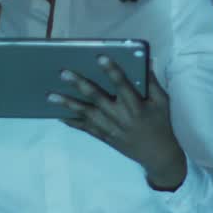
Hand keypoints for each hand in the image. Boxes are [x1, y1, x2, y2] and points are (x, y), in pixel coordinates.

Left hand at [48, 55, 185, 189]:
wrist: (158, 155)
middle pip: (98, 98)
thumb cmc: (160, 124)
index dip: (112, 71)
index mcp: (137, 106)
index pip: (123, 85)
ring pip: (87, 114)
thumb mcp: (162, 102)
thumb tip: (146, 60)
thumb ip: (152, 82)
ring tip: (50, 96)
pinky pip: (85, 128)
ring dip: (68, 104)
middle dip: (80, 85)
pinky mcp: (104, 137)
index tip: (100, 57)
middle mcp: (121, 117)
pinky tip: (58, 114)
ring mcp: (110, 128)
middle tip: (64, 73)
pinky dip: (72, 121)